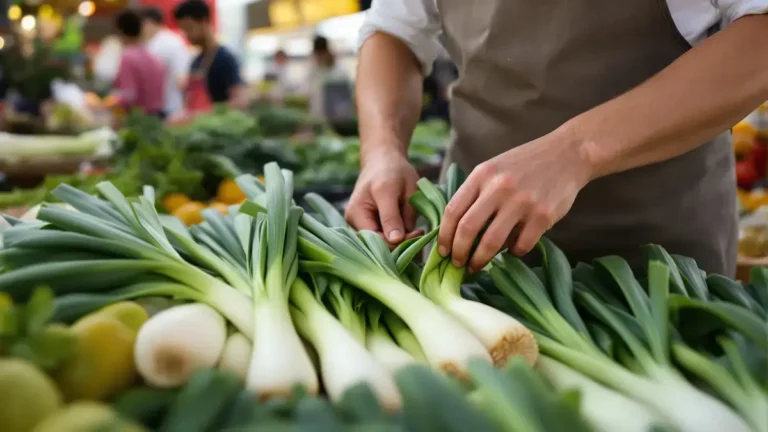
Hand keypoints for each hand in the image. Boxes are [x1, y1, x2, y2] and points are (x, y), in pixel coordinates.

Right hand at [345, 147, 422, 245]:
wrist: (383, 160)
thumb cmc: (394, 171)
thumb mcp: (398, 190)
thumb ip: (394, 216)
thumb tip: (395, 240)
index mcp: (358, 210)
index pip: (377, 239)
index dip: (399, 241)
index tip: (419, 232)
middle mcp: (352, 220)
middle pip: (377, 244)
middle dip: (399, 241)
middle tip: (418, 231)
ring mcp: (356, 223)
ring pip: (380, 242)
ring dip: (397, 238)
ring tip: (413, 227)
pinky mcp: (362, 225)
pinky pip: (380, 237)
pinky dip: (394, 234)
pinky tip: (404, 226)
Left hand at [437, 129, 593, 272]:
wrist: (566, 154)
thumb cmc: (524, 165)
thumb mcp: (493, 169)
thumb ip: (474, 193)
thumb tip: (453, 229)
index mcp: (482, 175)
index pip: (453, 211)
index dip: (444, 236)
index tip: (442, 251)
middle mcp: (499, 187)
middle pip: (467, 229)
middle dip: (458, 253)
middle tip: (457, 264)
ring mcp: (522, 202)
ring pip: (491, 242)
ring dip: (480, 260)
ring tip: (476, 266)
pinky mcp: (543, 215)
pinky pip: (521, 245)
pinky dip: (513, 253)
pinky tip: (512, 250)